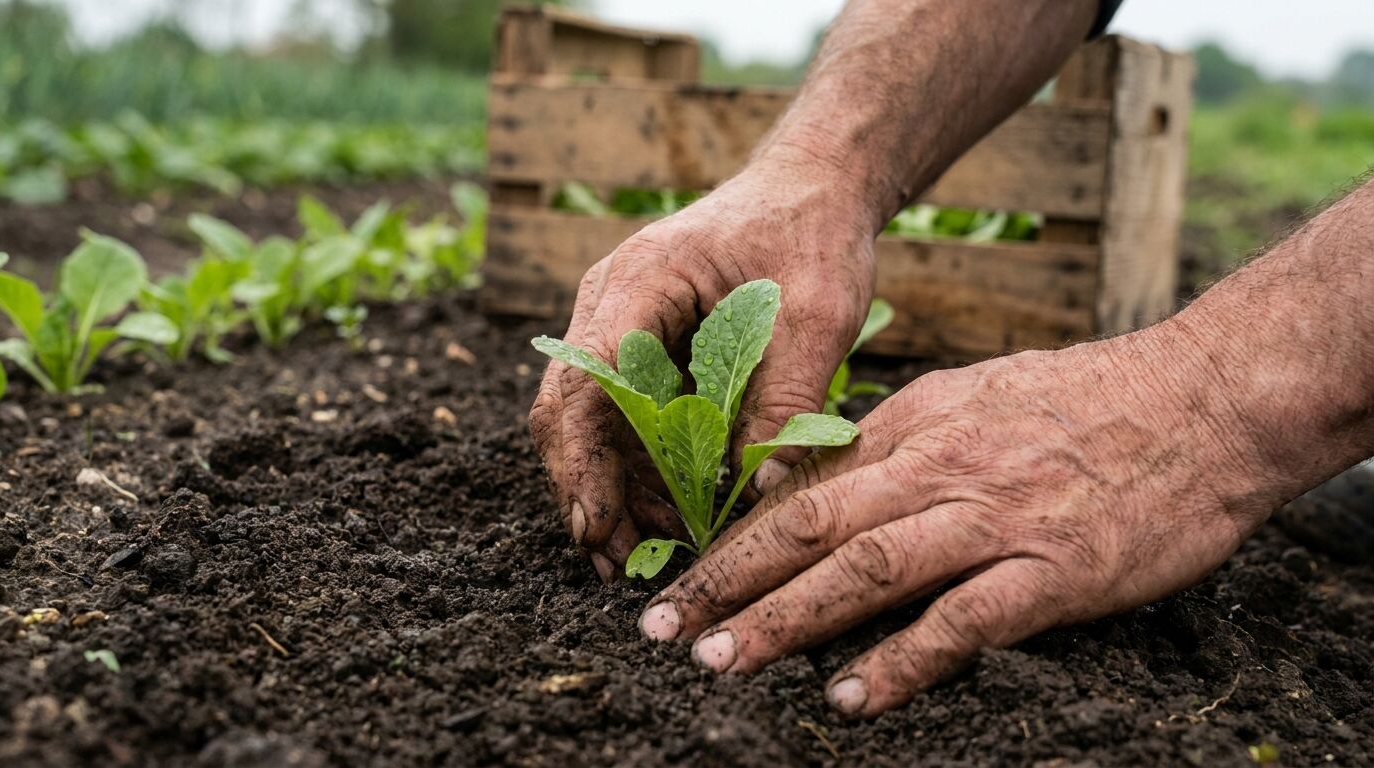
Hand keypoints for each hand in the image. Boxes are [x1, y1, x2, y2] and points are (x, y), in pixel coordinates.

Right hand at [530, 156, 879, 578]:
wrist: (812, 188)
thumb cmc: (813, 233)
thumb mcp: (818, 315)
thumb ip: (787, 399)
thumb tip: (761, 492)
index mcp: (642, 279)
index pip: (586, 378)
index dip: (582, 459)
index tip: (596, 525)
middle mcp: (612, 302)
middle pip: (570, 409)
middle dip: (588, 489)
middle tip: (617, 563)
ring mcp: (620, 325)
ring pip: (591, 421)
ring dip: (614, 488)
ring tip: (650, 551)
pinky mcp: (641, 348)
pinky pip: (625, 417)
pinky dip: (641, 467)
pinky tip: (670, 513)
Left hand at [638, 324, 1278, 715]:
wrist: (1204, 400)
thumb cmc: (1089, 399)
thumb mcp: (977, 395)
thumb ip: (902, 435)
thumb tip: (829, 476)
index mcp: (917, 426)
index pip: (804, 485)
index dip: (734, 533)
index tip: (682, 573)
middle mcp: (939, 469)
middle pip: (811, 525)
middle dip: (727, 578)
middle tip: (663, 624)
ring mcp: (994, 520)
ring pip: (867, 570)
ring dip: (786, 619)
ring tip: (723, 661)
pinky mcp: (1053, 571)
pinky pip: (961, 622)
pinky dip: (901, 662)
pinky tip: (850, 698)